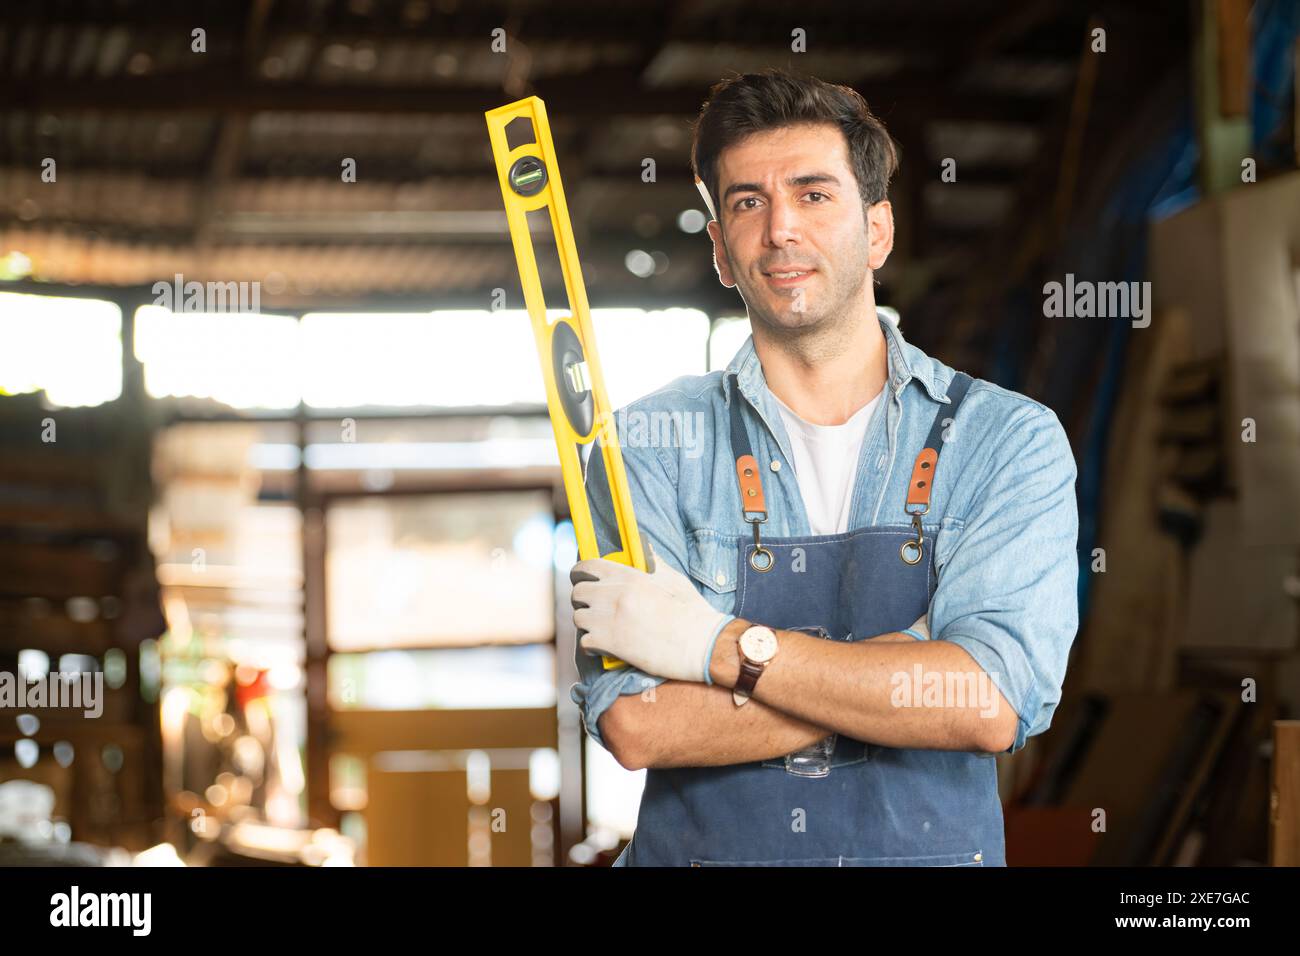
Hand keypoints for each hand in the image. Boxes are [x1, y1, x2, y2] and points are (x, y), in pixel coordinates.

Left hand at [570, 543, 733, 682]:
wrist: (699, 645)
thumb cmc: (691, 613)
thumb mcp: (674, 580)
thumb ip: (654, 563)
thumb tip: (645, 547)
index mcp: (628, 576)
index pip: (588, 566)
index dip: (579, 572)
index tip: (581, 578)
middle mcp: (613, 594)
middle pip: (577, 593)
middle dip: (583, 601)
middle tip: (594, 608)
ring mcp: (607, 619)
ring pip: (578, 618)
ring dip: (587, 624)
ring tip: (602, 629)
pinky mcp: (607, 644)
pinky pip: (584, 643)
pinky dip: (592, 646)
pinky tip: (604, 648)